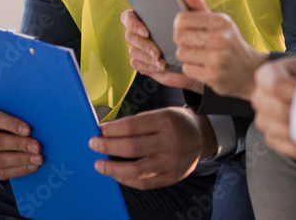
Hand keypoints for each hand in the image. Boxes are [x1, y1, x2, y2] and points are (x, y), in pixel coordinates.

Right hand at [0, 108, 42, 181]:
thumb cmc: (0, 126)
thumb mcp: (2, 118)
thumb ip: (13, 117)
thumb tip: (36, 121)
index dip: (11, 124)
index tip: (29, 130)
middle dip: (19, 144)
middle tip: (38, 147)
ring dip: (21, 159)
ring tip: (38, 158)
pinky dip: (18, 170)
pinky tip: (31, 167)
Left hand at [89, 106, 214, 189]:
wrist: (202, 136)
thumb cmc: (176, 122)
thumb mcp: (160, 113)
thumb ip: (136, 122)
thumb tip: (107, 131)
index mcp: (166, 121)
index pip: (132, 126)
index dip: (111, 130)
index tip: (98, 130)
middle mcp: (171, 142)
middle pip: (132, 148)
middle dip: (108, 146)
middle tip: (93, 144)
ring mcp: (173, 162)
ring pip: (138, 170)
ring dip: (114, 168)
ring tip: (99, 165)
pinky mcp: (173, 177)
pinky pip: (146, 183)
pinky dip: (127, 180)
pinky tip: (116, 174)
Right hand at [121, 7, 202, 92]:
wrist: (202, 56)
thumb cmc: (198, 32)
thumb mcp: (199, 16)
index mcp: (147, 16)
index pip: (128, 16)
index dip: (133, 24)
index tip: (146, 31)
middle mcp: (140, 31)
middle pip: (129, 36)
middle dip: (143, 45)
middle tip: (157, 52)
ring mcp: (140, 47)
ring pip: (133, 51)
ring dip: (147, 58)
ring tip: (162, 63)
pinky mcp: (143, 63)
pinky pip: (137, 65)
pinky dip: (147, 67)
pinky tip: (159, 68)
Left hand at [174, 0, 267, 99]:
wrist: (250, 70)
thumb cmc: (229, 41)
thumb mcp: (218, 20)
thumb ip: (197, 2)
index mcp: (221, 21)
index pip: (182, 19)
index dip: (179, 25)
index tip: (187, 29)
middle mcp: (220, 38)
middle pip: (179, 37)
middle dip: (183, 41)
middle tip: (195, 44)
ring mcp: (217, 58)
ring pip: (181, 53)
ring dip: (187, 56)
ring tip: (201, 56)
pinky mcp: (213, 76)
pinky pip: (187, 69)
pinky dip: (191, 69)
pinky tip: (204, 67)